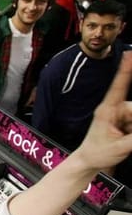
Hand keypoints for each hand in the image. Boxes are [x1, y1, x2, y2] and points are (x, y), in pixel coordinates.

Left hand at [70, 51, 131, 172]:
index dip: (126, 69)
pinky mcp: (123, 120)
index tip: (129, 54)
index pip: (119, 86)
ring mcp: (118, 114)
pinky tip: (124, 138)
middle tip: (123, 134)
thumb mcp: (121, 147)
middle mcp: (113, 109)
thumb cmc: (98, 153)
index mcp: (107, 110)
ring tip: (122, 139)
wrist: (88, 161)